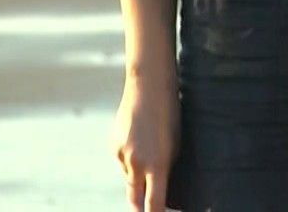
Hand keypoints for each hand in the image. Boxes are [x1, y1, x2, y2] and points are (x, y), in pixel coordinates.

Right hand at [112, 65, 177, 211]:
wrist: (148, 88)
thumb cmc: (170, 116)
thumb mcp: (174, 146)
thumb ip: (164, 170)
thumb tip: (159, 190)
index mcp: (157, 165)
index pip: (154, 204)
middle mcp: (138, 163)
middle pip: (135, 199)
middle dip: (140, 207)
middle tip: (144, 208)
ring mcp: (122, 155)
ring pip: (129, 177)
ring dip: (137, 174)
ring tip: (148, 147)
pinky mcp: (113, 146)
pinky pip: (122, 162)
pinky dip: (129, 158)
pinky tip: (138, 139)